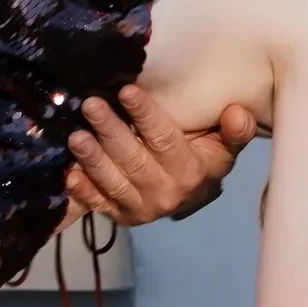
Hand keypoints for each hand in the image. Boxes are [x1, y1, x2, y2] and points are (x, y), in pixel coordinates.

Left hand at [66, 87, 255, 225]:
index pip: (165, 139)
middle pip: (133, 159)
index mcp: (191, 171)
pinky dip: (83, 192)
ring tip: (75, 137)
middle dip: (110, 130)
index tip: (126, 91)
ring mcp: (140, 207)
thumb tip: (238, 112)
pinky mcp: (119, 216)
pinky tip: (69, 176)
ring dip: (92, 160)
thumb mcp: (223, 145)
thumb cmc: (203, 158)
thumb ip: (234, 131)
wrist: (191, 197)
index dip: (146, 115)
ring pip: (113, 182)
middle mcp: (165, 193)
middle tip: (90, 105)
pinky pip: (98, 205)